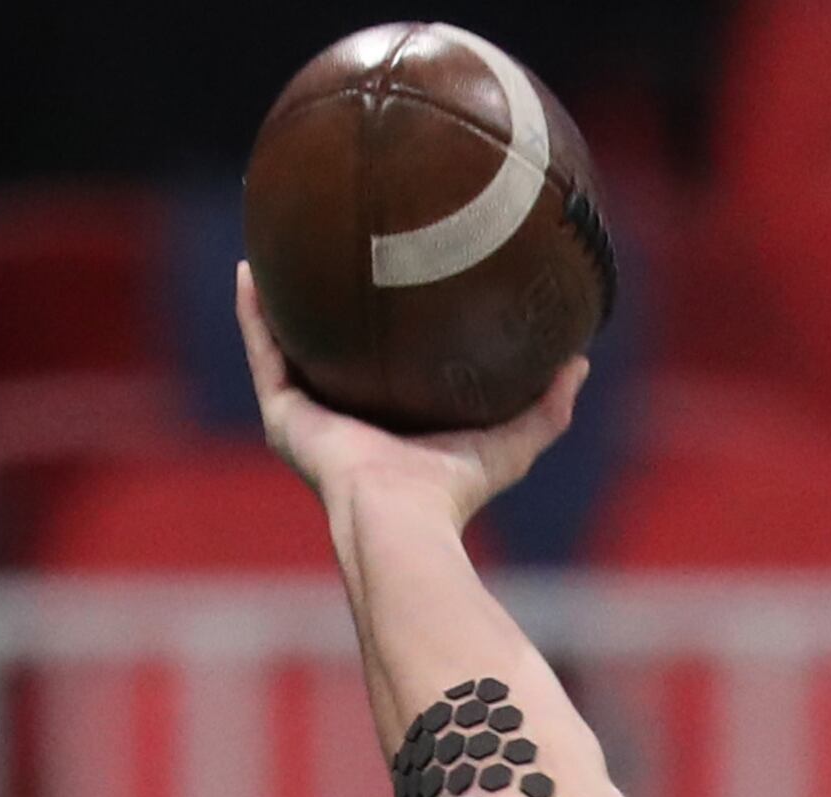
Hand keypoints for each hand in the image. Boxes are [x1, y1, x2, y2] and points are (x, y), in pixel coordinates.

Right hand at [235, 262, 584, 529]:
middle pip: (329, 356)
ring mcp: (306, 418)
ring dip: (278, 300)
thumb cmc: (455, 491)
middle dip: (326, 312)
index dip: (385, 332)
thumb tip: (580, 363)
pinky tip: (250, 267)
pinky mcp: (281, 414)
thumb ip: (548, 408)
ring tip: (277, 247)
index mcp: (388, 430)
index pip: (383, 372)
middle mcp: (341, 422)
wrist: (402, 516)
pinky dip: (252, 311)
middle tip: (331, 256)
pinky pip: (261, 349)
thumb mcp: (512, 442)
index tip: (393, 285)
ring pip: (285, 346)